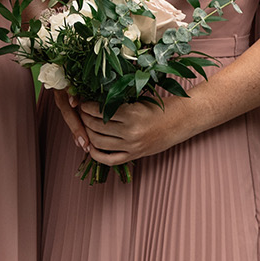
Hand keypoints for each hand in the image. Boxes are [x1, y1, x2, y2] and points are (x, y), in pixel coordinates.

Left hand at [54, 89, 200, 167]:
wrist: (178, 121)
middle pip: (96, 127)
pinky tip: (91, 145)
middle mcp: (130, 132)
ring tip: (86, 125)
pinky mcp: (134, 155)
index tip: (82, 102)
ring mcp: (132, 146)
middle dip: (84, 118)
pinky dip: (96, 154)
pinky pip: (109, 159)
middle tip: (81, 112)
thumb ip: (116, 103)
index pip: (99, 111)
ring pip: (99, 142)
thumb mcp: (136, 100)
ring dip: (88, 133)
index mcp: (131, 114)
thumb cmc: (157, 107)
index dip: (86, 106)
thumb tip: (91, 102)